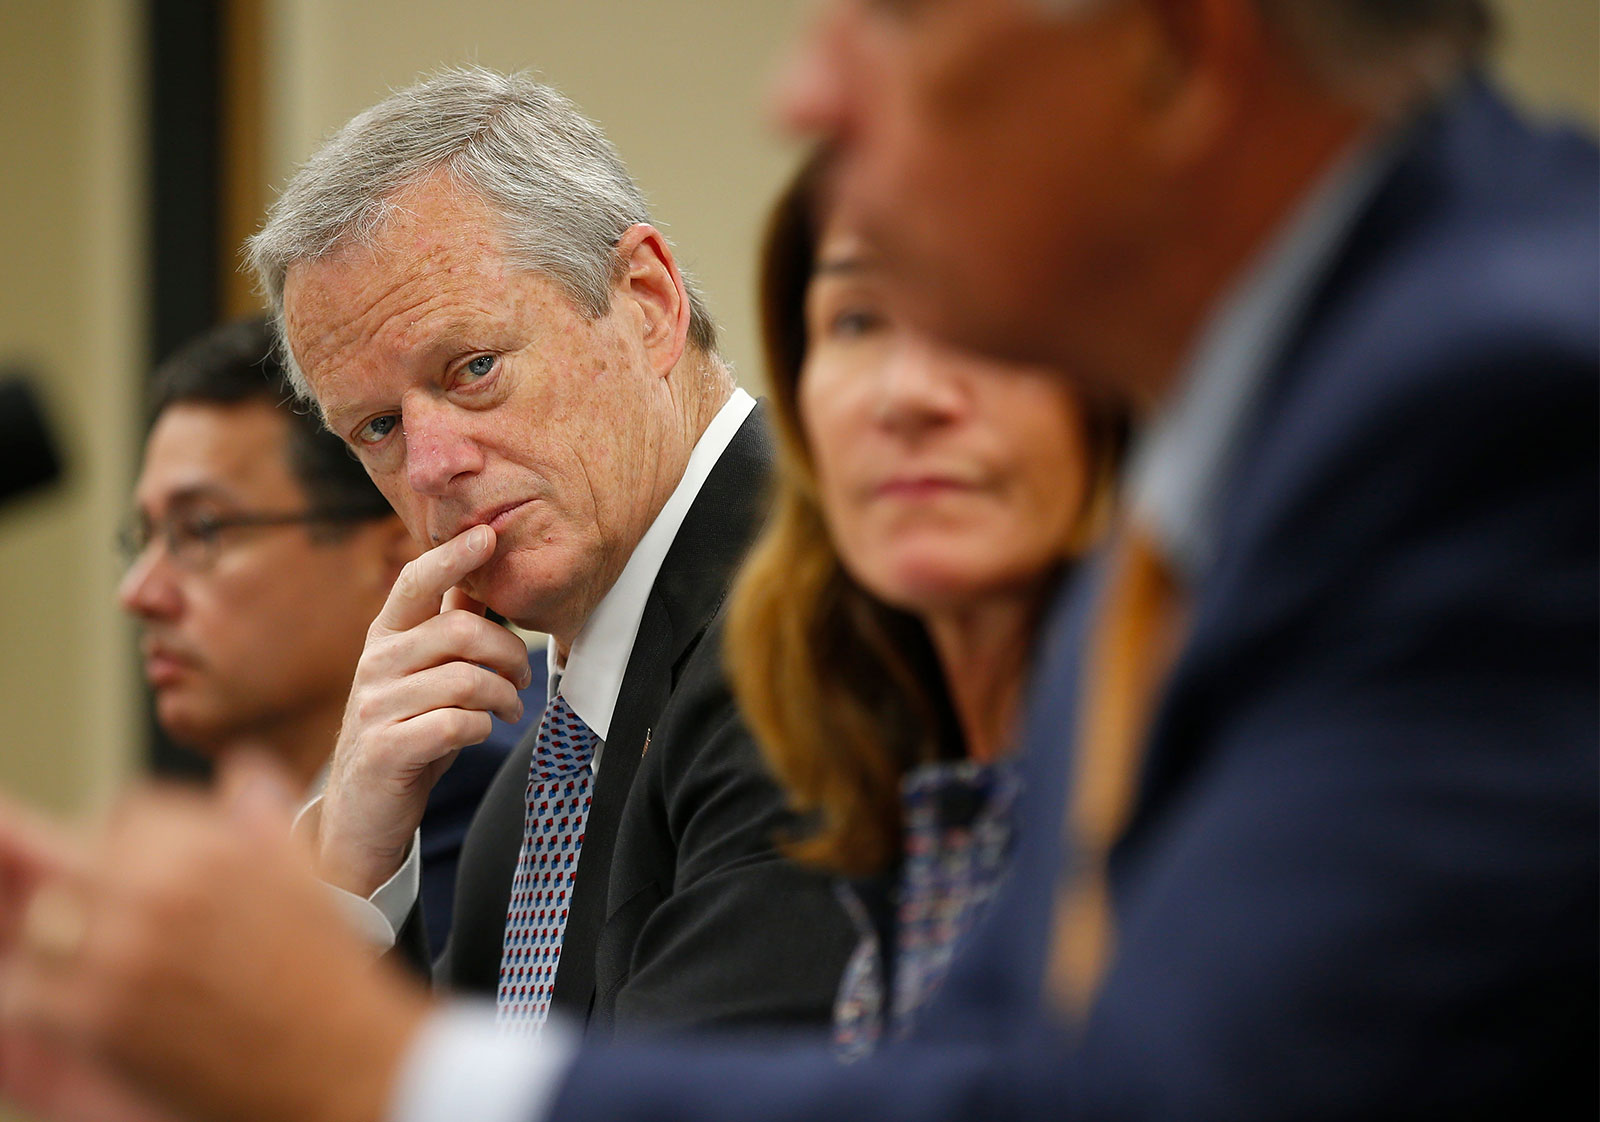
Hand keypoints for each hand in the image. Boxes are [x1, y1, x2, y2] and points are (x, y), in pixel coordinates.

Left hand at [0, 754, 434, 1121]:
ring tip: (102, 972)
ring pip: (36, 923)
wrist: (342, 1063)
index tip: (140, 876)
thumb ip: (264, 815)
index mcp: (212, 845)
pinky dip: (45, 1003)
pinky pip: (23, 991)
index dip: (131, 846)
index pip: (126, 813)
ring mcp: (123, 950)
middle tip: (116, 929)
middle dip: (89, 893)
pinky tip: (90, 1015)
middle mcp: (162, 886)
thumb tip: (241, 775)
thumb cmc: (328, 977)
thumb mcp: (309, 875)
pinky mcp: (96, 1016)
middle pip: (71, 862)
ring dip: (60, 947)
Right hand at [317, 524, 533, 895]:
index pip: (415, 582)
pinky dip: (483, 726)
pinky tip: (484, 731)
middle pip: (459, 631)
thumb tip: (479, 577)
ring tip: (509, 710)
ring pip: (465, 680)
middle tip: (524, 678)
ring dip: (504, 696)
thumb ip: (447, 629)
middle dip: (509, 653)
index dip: (452, 556)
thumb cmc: (407, 732)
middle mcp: (375, 664)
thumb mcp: (424, 675)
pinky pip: (456, 723)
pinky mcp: (386, 750)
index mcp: (386, 637)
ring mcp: (376, 708)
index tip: (488, 535)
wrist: (364, 812)